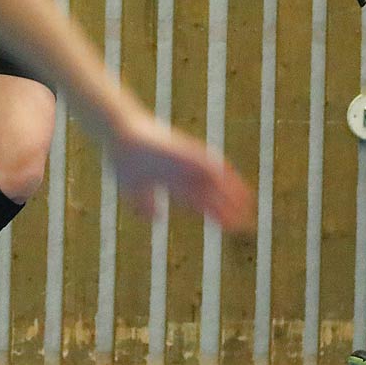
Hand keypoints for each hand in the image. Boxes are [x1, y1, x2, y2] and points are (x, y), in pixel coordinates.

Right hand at [108, 114, 254, 230]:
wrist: (118, 135)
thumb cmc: (123, 160)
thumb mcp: (133, 190)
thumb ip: (145, 205)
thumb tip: (159, 219)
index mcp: (174, 184)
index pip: (201, 203)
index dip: (216, 216)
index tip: (229, 228)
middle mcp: (184, 173)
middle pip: (212, 194)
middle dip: (227, 209)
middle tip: (244, 224)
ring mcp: (185, 161)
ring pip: (214, 179)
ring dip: (230, 190)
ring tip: (247, 204)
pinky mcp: (184, 149)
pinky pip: (206, 160)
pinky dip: (219, 169)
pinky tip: (231, 177)